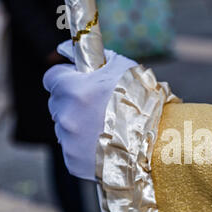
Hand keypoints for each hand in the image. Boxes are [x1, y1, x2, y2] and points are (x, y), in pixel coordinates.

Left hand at [43, 40, 137, 180]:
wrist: (160, 141)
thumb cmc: (143, 100)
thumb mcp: (122, 67)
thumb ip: (94, 55)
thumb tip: (64, 50)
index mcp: (72, 89)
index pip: (52, 77)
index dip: (67, 78)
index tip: (82, 83)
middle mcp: (65, 116)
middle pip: (58, 104)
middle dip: (74, 103)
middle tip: (99, 108)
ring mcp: (68, 141)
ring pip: (65, 128)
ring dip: (79, 126)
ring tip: (107, 129)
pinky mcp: (73, 162)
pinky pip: (72, 150)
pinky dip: (84, 148)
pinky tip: (106, 145)